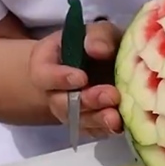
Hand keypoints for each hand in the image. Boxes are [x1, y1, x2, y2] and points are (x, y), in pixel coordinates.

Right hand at [28, 21, 122, 137]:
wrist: (104, 64)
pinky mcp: (90, 123)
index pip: (44, 75)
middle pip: (61, 103)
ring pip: (79, 121)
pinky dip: (106, 130)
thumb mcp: (99, 33)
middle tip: (110, 96)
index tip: (81, 78)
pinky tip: (120, 126)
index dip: (60, 78)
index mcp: (48, 65)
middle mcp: (55, 92)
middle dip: (86, 101)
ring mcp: (72, 111)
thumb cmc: (99, 44)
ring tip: (116, 118)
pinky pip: (94, 132)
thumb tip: (98, 49)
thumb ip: (98, 37)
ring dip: (98, 120)